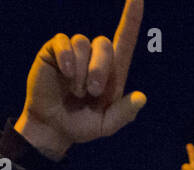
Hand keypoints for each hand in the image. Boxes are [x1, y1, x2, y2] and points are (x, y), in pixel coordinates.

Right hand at [14, 0, 145, 159]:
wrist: (52, 128)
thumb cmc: (81, 126)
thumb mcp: (106, 126)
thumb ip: (123, 114)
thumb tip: (141, 97)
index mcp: (112, 72)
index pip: (125, 39)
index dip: (131, 17)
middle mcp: (94, 57)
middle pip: (104, 43)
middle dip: (100, 69)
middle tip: (91, 92)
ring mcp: (74, 53)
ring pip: (83, 43)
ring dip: (80, 71)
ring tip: (74, 90)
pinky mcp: (54, 51)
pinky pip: (64, 42)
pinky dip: (66, 58)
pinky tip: (64, 73)